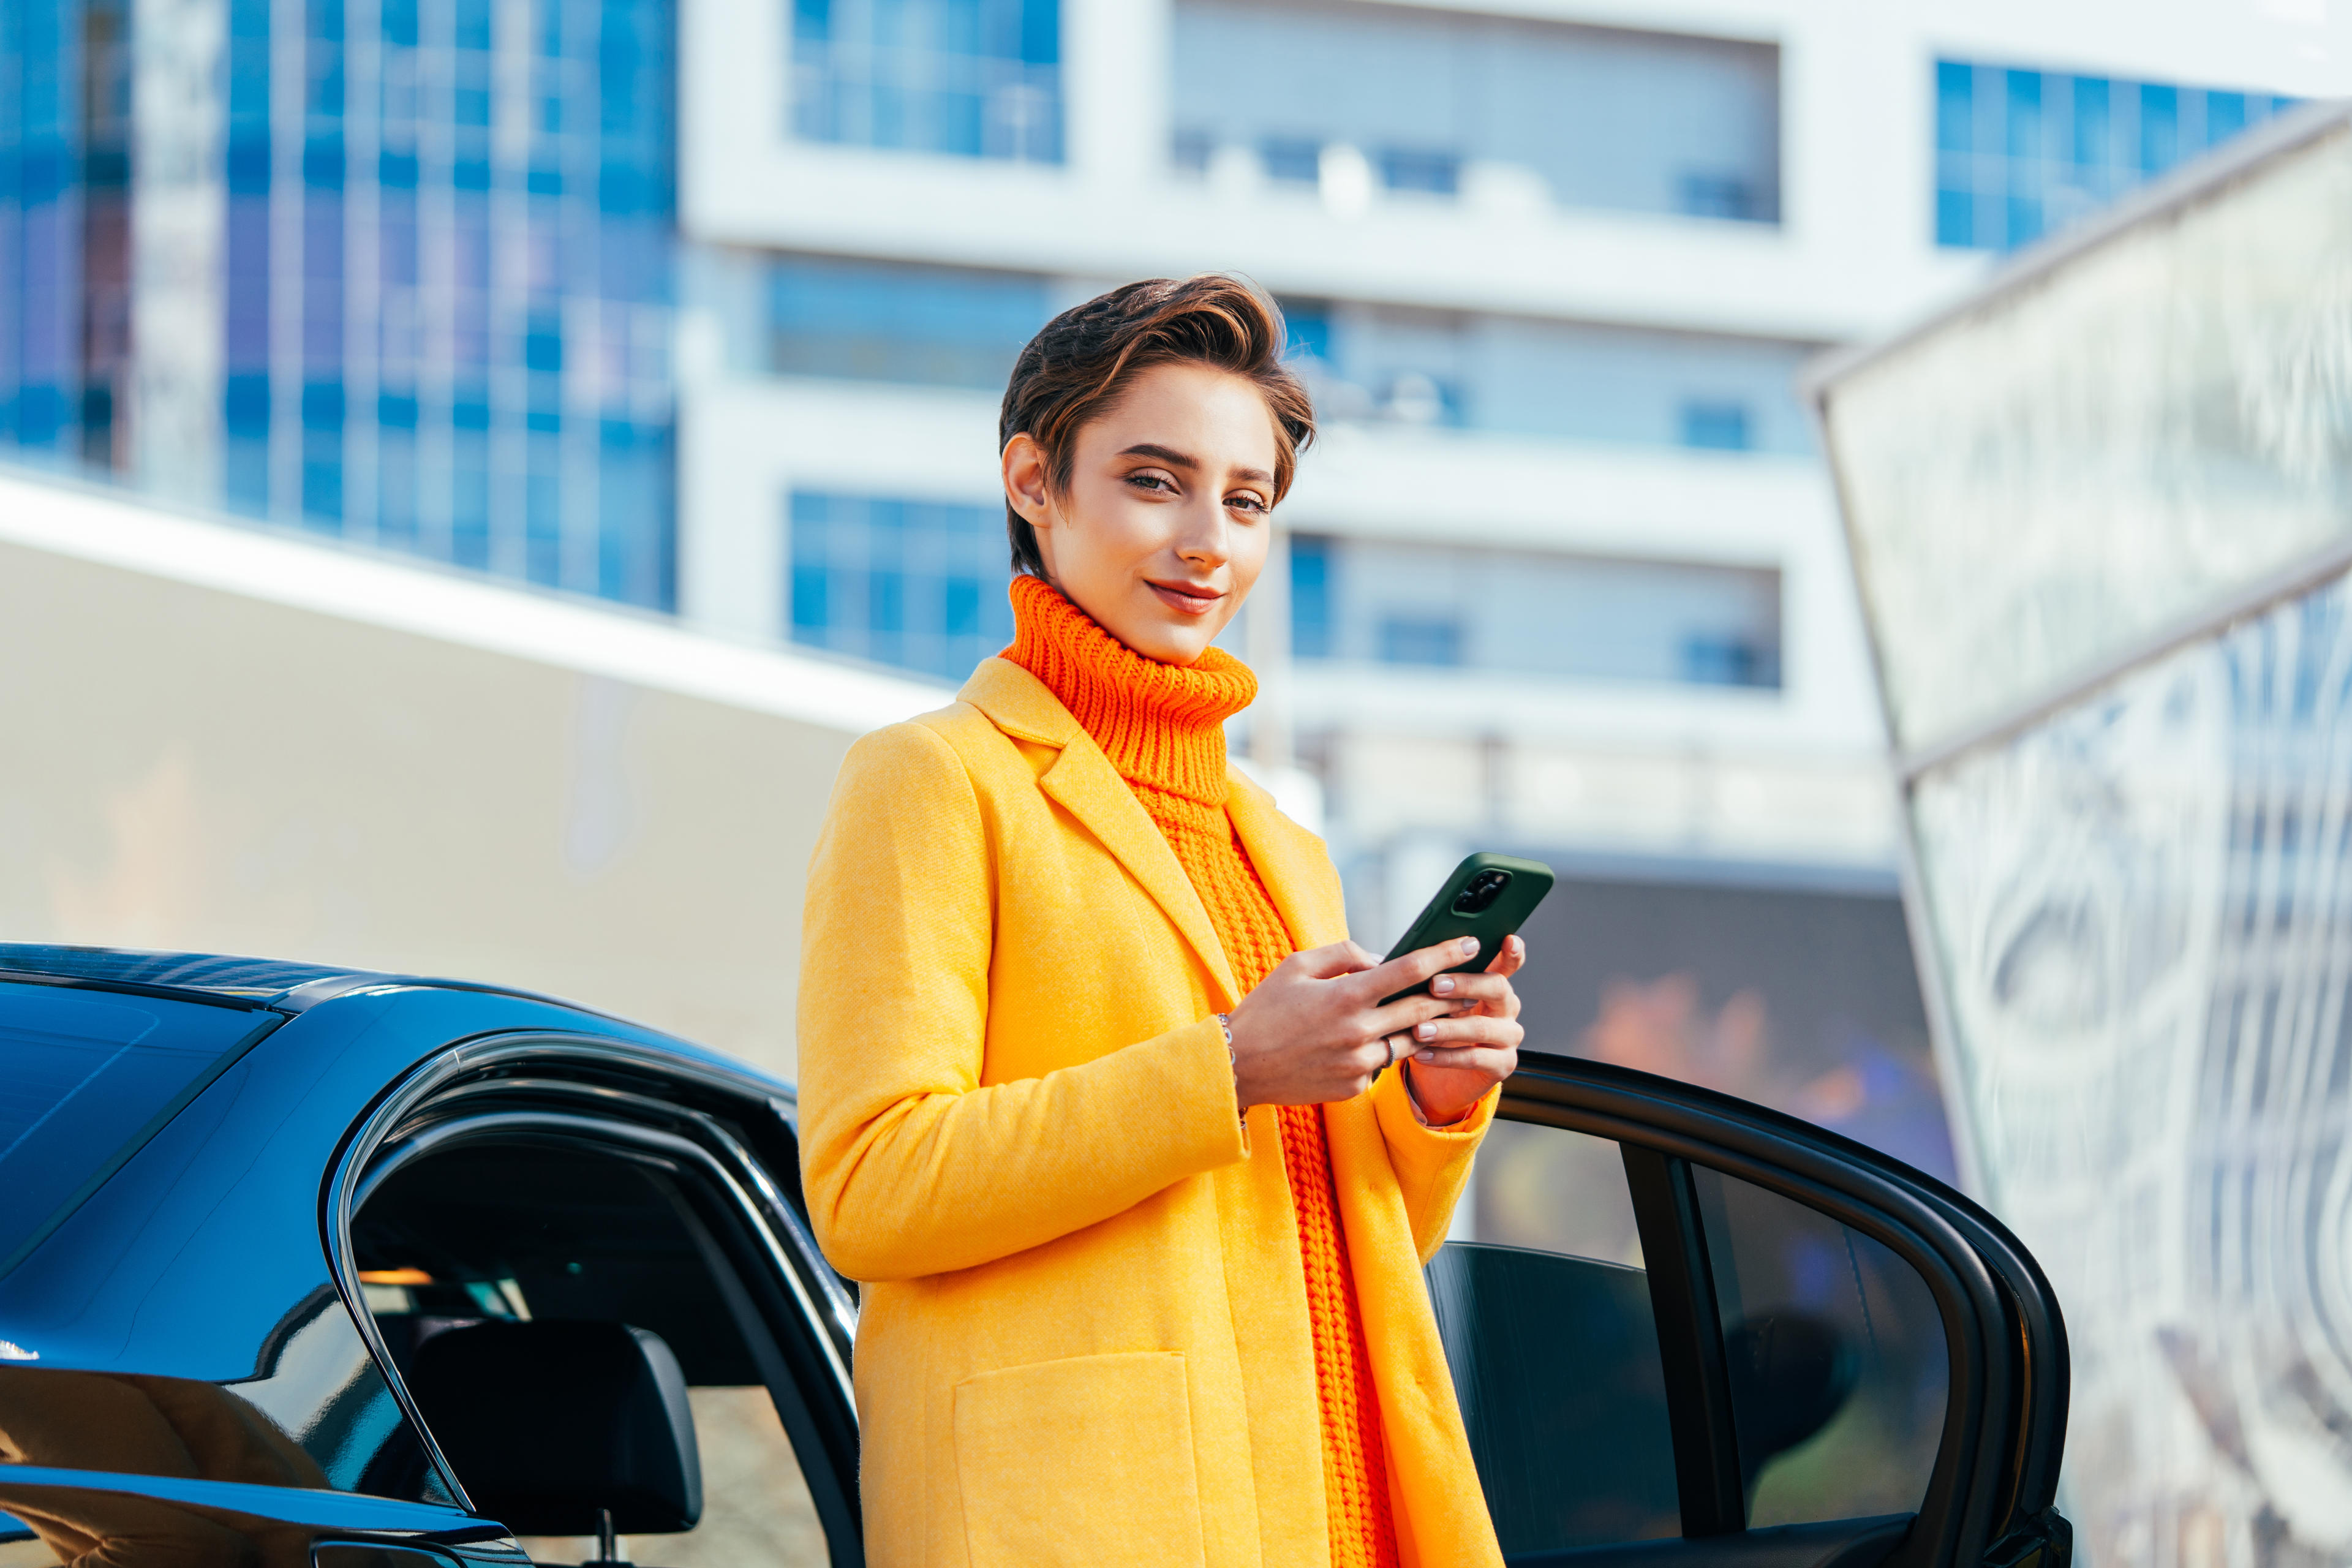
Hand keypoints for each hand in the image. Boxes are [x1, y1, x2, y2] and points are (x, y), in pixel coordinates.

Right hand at [1225, 937, 1487, 1108]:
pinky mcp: (1354, 1087)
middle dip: (1452, 993)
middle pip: (1423, 1008)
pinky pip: (1382, 1064)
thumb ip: (1343, 954)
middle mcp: (1358, 1031)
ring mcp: (1358, 1063)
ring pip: (1410, 1040)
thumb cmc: (1266, 1009)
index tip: (1470, 943)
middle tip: (1472, 983)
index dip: (1445, 953)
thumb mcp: (1298, 966)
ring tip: (1440, 1013)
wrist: (1238, 1066)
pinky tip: (1380, 1041)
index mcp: (1347, 995)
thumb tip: (1381, 959)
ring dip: (1426, 1026)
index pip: (1410, 969)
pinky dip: (1385, 1050)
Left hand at [1400, 935, 1524, 1124]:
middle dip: (1465, 984)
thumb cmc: (1434, 1027)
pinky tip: (1421, 1053)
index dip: (1512, 951)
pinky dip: (1445, 1056)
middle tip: (1434, 985)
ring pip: (1482, 1027)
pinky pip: (1475, 1058)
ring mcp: (1508, 1037)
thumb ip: (1430, 978)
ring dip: (1448, 1027)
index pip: (1509, 962)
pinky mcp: (1503, 1065)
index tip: (1507, 939)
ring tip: (1419, 1029)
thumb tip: (1404, 958)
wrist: (1435, 1077)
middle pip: (1497, 988)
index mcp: (1492, 984)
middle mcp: (1506, 1008)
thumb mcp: (1432, 1000)